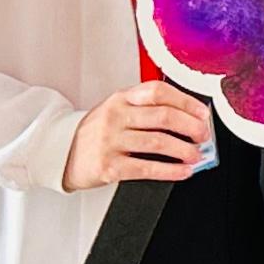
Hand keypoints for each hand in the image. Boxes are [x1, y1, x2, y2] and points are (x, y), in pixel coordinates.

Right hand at [65, 79, 209, 189]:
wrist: (60, 153)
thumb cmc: (96, 132)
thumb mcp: (117, 111)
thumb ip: (146, 111)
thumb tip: (189, 121)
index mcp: (121, 98)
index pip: (159, 92)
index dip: (186, 102)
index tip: (202, 113)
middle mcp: (115, 116)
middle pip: (163, 116)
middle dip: (191, 127)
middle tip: (203, 136)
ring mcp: (110, 141)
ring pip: (158, 142)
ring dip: (184, 150)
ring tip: (196, 155)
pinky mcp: (108, 166)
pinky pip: (146, 168)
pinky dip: (170, 170)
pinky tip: (183, 171)